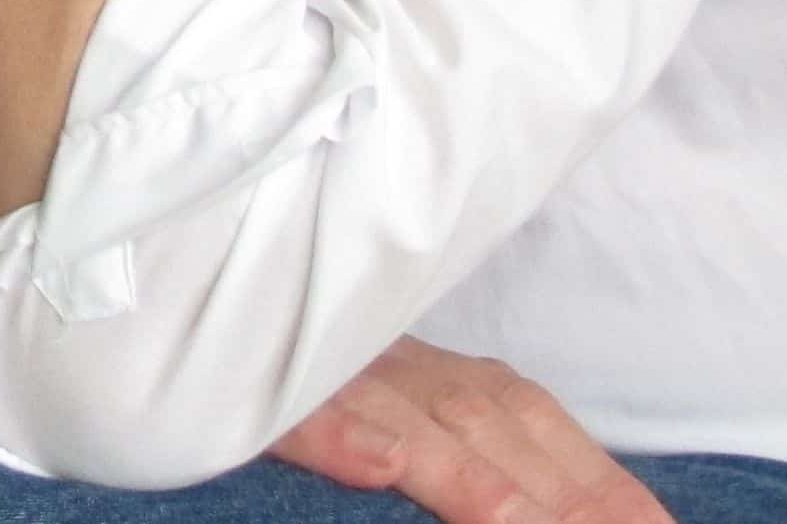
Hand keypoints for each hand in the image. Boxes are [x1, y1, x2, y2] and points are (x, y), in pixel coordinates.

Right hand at [274, 337, 673, 523]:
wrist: (187, 290)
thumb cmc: (285, 362)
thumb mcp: (379, 402)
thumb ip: (442, 443)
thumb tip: (506, 487)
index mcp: (427, 372)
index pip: (533, 423)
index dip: (598, 480)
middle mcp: (390, 364)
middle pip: (492, 426)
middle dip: (571, 496)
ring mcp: (322, 370)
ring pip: (408, 424)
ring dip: (477, 484)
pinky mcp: (248, 378)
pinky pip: (297, 409)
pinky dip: (341, 435)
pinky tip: (376, 464)